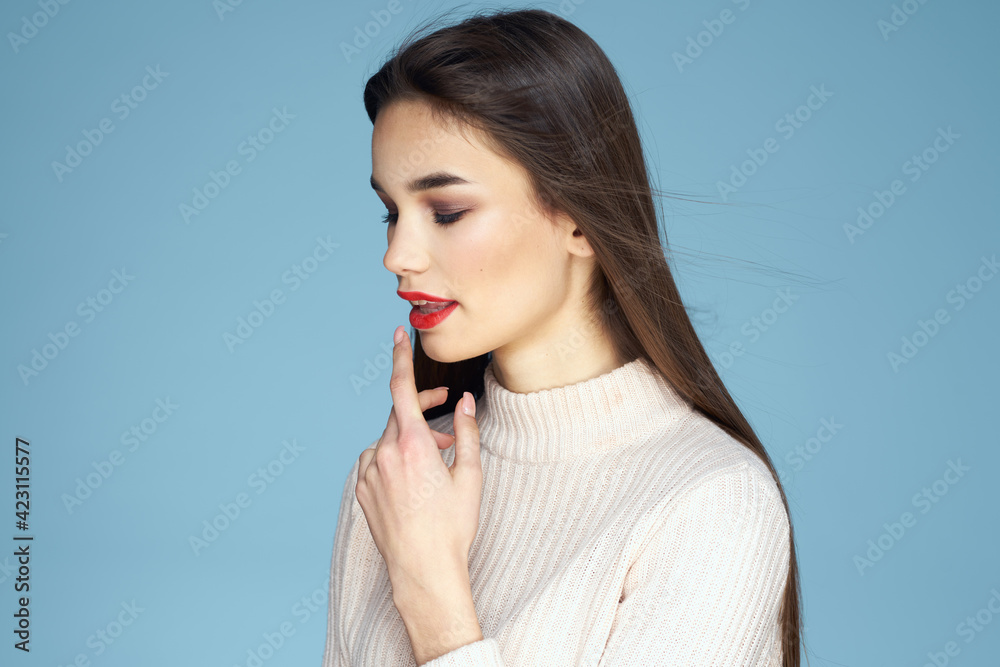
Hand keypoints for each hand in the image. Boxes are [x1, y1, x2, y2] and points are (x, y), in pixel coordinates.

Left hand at [355, 325, 483, 599]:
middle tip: (447, 418)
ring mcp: (369, 474)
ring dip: (411, 440)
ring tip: (435, 461)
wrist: (424, 570)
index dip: (400, 357)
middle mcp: (385, 454)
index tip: (396, 335)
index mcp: (413, 445)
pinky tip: (413, 479)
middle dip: (423, 411)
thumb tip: (465, 403)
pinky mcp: (361, 491)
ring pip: (389, 439)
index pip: (402, 388)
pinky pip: (376, 462)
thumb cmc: (452, 526)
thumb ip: (467, 432)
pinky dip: (393, 460)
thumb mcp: (469, 476)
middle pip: (400, 415)